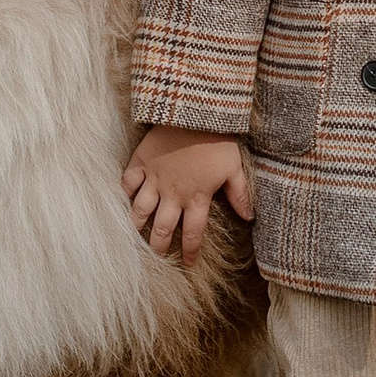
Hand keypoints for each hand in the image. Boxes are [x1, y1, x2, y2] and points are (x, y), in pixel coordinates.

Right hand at [124, 124, 254, 264]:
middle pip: (162, 230)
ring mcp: (154, 179)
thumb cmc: (218, 140)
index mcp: (197, 198)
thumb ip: (240, 195)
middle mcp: (173, 194)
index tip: (188, 264)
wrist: (195, 112)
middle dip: (159, 248)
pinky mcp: (141, 162)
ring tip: (136, 233)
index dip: (190, 252)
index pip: (193, 234)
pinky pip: (127, 183)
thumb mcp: (235, 168)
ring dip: (137, 225)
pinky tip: (125, 199)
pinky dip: (125, 192)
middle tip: (158, 256)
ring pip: (140, 211)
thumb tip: (250, 218)